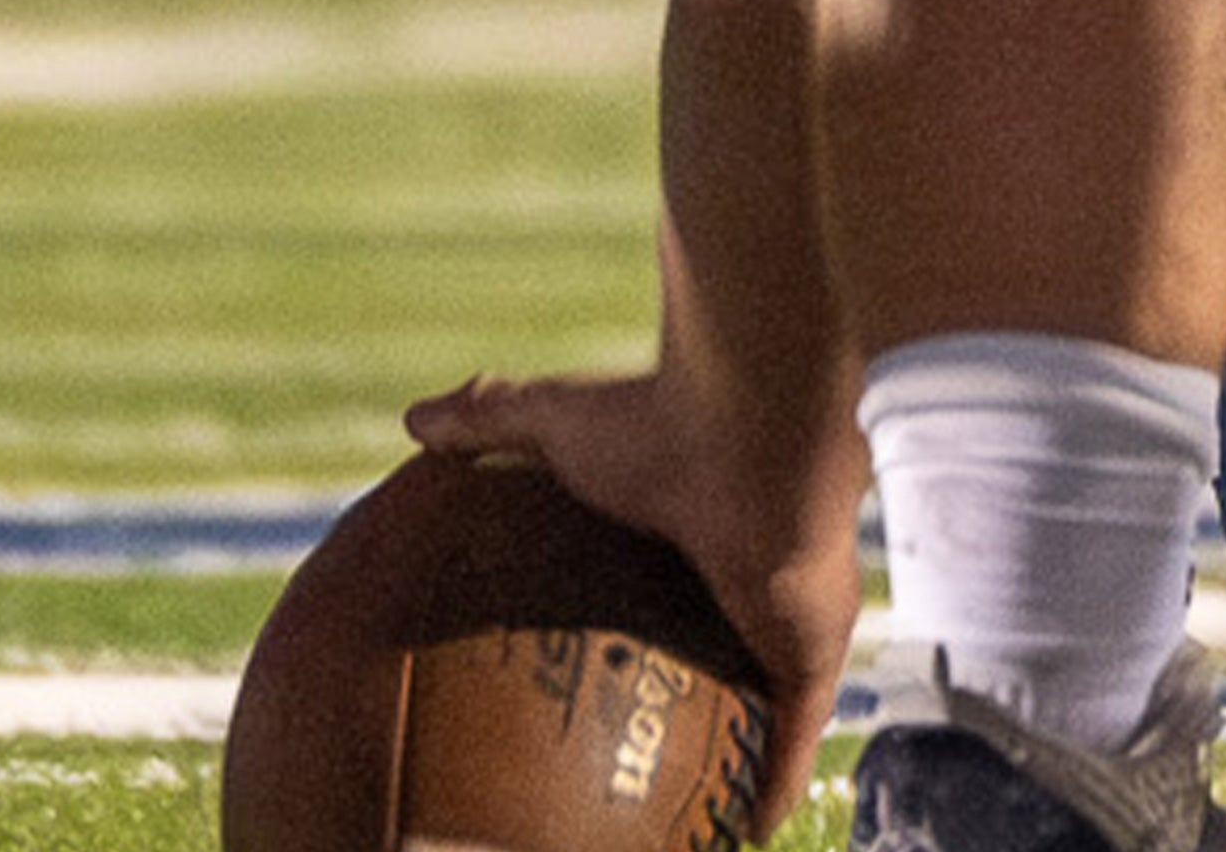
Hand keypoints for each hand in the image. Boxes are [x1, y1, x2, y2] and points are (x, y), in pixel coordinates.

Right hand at [407, 362, 864, 838]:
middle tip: (634, 773)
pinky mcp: (811, 655)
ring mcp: (791, 619)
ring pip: (765, 713)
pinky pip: (789, 745)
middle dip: (695, 709)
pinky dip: (767, 791)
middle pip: (727, 660)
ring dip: (735, 763)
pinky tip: (740, 836)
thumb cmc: (657, 415)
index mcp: (705, 526)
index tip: (609, 679)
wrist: (752, 422)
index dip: (652, 632)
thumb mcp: (555, 422)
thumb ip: (492, 419)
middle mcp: (757, 577)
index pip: (680, 591)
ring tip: (679, 820)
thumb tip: (414, 416)